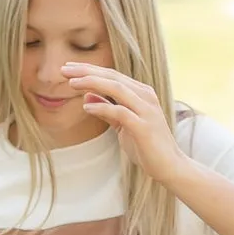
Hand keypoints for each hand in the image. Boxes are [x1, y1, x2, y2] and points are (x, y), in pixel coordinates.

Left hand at [62, 64, 183, 185]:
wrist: (170, 166)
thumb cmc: (146, 145)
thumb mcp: (123, 125)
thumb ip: (108, 110)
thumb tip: (87, 97)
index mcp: (141, 93)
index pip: (112, 75)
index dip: (89, 70)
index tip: (68, 68)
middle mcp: (145, 96)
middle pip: (112, 77)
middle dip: (87, 71)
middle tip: (64, 69)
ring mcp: (146, 110)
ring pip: (117, 89)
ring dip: (93, 83)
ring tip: (71, 83)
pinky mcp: (144, 127)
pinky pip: (120, 112)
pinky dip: (103, 108)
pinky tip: (86, 107)